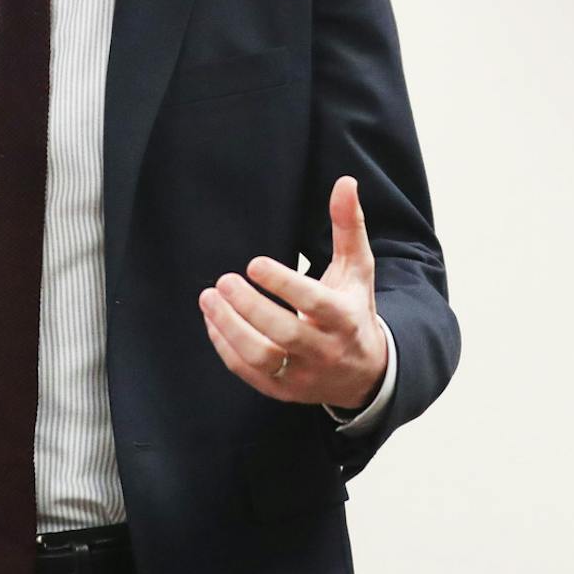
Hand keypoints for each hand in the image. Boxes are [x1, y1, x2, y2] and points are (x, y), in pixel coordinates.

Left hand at [199, 176, 387, 409]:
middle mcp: (325, 350)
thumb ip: (348, 226)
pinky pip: (249, 373)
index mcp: (344, 318)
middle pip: (285, 333)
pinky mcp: (282, 391)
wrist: (365, 373)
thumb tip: (344, 182)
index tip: (254, 263)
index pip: (314, 303)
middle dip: (250, 308)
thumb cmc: (354, 309)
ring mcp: (303, 375)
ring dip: (230, 329)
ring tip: (208, 298)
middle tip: (223, 281)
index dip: (283, 284)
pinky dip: (226, 347)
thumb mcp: (358, 268)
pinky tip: (213, 320)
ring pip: (262, 359)